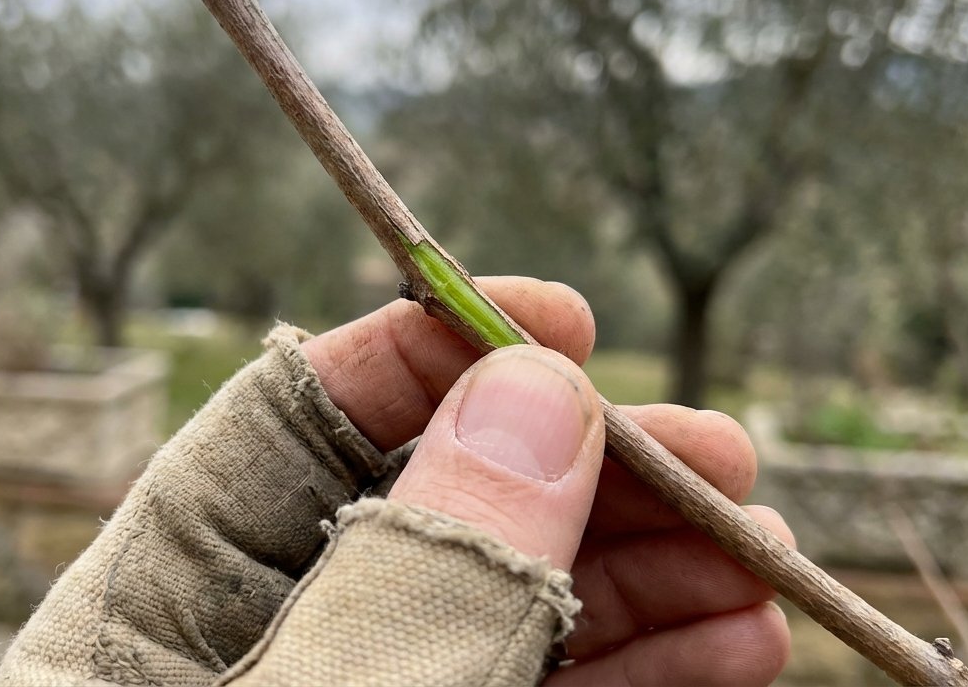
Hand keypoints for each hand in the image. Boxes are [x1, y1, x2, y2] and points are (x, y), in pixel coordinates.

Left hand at [304, 276, 792, 685]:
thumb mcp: (374, 676)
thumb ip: (448, 546)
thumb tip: (536, 385)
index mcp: (207, 578)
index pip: (303, 412)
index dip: (436, 344)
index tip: (570, 318)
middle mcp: (295, 619)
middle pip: (451, 495)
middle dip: (599, 469)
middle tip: (721, 455)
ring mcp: (383, 676)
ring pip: (520, 594)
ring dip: (655, 570)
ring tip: (760, 550)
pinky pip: (553, 684)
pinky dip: (648, 663)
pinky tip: (739, 638)